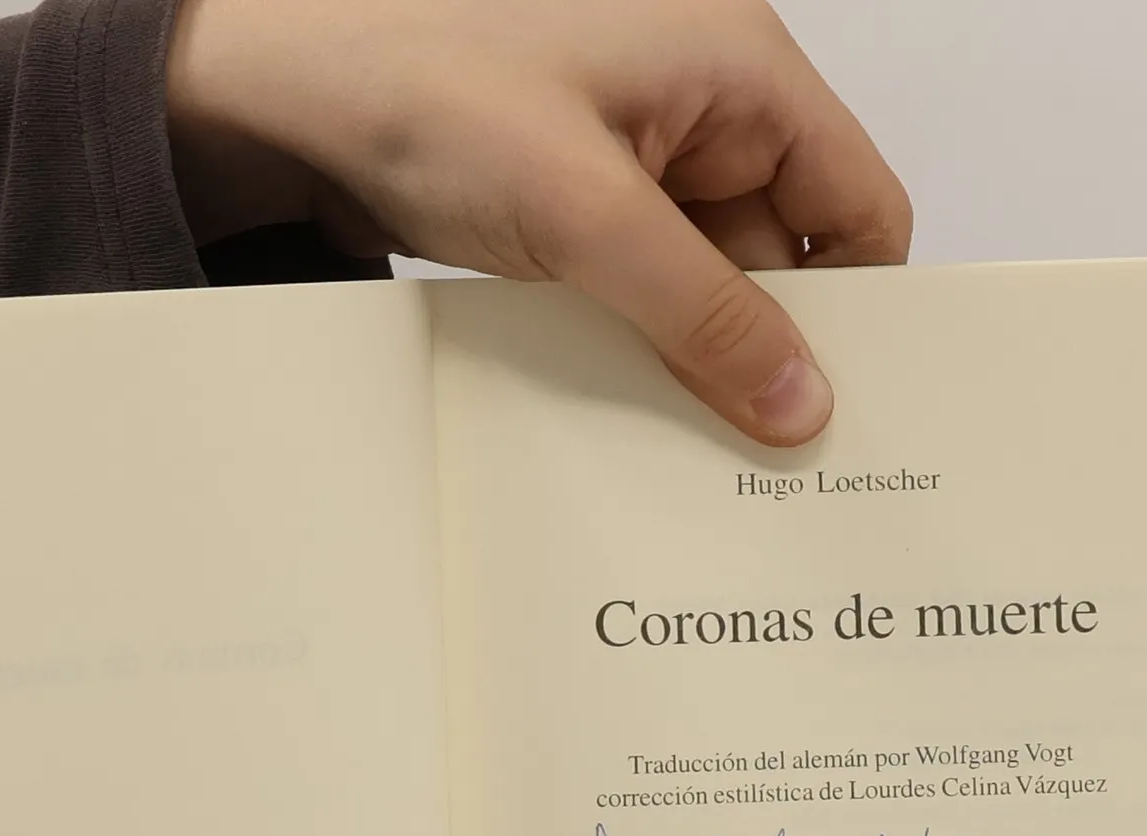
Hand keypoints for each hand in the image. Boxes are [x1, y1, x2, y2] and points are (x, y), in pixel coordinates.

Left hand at [167, 0, 910, 445]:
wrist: (285, 90)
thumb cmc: (424, 83)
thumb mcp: (587, 215)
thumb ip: (703, 314)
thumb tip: (800, 400)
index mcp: (739, 69)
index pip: (857, 203)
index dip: (861, 306)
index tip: (839, 405)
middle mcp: (702, 105)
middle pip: (784, 254)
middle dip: (768, 347)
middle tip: (759, 455)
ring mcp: (637, 156)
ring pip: (707, 279)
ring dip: (693, 353)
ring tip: (685, 443)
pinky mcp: (578, 198)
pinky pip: (641, 283)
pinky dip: (637, 338)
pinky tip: (624, 400)